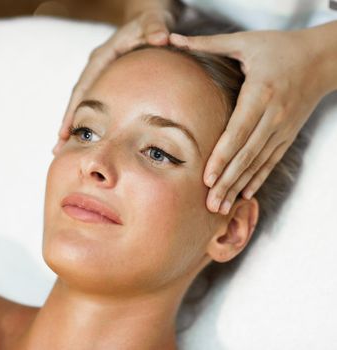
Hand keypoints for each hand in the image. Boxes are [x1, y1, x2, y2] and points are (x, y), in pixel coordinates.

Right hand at [52, 6, 174, 154]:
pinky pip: (95, 102)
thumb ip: (156, 27)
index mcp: (102, 57)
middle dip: (67, 123)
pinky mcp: (108, 80)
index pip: (83, 87)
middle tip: (57, 149)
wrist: (153, 19)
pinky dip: (90, 120)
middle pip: (77, 98)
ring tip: (63, 150)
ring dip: (74, 125)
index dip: (73, 110)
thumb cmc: (152, 20)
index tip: (64, 131)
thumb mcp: (155, 20)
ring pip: (83, 102)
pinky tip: (90, 139)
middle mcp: (97, 67)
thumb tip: (162, 38)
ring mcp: (101, 75)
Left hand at [169, 29, 327, 214]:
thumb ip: (208, 43)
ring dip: (240, 186)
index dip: (223, 156)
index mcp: (261, 93)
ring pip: (258, 163)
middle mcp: (274, 115)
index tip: (207, 177)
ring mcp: (283, 128)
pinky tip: (245, 195)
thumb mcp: (246, 41)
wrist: (323, 58)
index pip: (238, 131)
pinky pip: (271, 161)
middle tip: (210, 204)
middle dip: (228, 181)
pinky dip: (258, 178)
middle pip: (247, 154)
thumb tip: (174, 38)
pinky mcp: (288, 134)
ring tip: (222, 207)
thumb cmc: (280, 47)